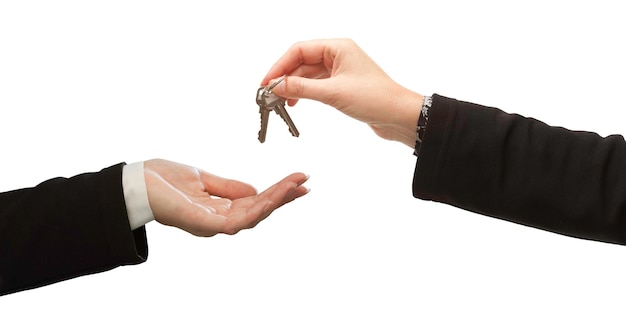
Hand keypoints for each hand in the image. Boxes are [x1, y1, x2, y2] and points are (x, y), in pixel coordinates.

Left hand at [143, 159, 308, 236]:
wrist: (133, 181)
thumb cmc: (161, 180)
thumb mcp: (202, 178)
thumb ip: (227, 187)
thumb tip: (255, 190)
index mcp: (218, 209)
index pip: (254, 202)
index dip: (277, 193)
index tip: (298, 180)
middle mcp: (217, 220)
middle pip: (258, 211)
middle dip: (283, 197)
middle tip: (305, 183)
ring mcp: (211, 224)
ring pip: (253, 217)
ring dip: (276, 201)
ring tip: (295, 187)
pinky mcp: (204, 224)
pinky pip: (237, 221)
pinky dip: (257, 209)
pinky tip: (271, 197)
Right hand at [261, 38, 422, 147]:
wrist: (398, 116)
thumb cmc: (376, 98)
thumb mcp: (333, 93)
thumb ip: (302, 89)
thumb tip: (277, 86)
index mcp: (338, 47)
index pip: (300, 50)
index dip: (280, 66)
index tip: (267, 82)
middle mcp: (338, 55)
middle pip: (301, 62)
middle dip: (285, 77)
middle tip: (270, 94)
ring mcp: (340, 70)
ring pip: (308, 75)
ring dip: (293, 87)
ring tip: (280, 102)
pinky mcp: (342, 85)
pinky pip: (316, 85)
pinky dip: (304, 93)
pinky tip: (295, 102)